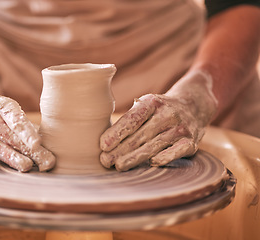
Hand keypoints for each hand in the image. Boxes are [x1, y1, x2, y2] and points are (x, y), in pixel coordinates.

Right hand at [0, 86, 54, 171]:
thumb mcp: (5, 107)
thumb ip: (22, 124)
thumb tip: (45, 143)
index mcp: (2, 106)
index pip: (16, 118)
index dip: (27, 131)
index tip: (38, 143)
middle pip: (11, 136)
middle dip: (30, 151)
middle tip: (46, 163)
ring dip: (12, 158)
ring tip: (26, 167)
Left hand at [100, 70, 216, 170]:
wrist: (194, 105)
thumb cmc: (160, 110)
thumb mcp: (146, 105)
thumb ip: (131, 118)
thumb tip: (106, 139)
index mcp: (152, 102)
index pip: (132, 119)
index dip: (116, 133)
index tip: (103, 145)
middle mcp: (168, 113)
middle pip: (140, 135)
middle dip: (120, 150)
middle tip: (104, 161)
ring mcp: (181, 128)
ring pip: (154, 145)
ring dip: (134, 157)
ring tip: (118, 166)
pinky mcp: (191, 142)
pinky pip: (177, 151)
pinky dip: (165, 157)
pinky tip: (151, 163)